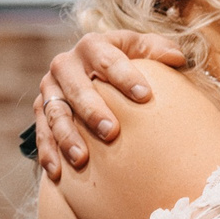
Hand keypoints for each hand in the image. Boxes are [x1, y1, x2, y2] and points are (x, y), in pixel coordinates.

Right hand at [35, 31, 192, 177]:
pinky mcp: (41, 111)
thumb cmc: (125, 63)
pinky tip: (58, 173)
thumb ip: (158, 50)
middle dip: (92, 110)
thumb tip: (178, 58)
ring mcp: (50, 89)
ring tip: (82, 159)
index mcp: (92, 46)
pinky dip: (48, 153)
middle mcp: (66, 65)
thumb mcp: (140, 50)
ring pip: (55, 113)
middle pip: (77, 87)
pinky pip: (42, 133)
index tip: (145, 96)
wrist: (89, 72)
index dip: (125, 76)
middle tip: (112, 132)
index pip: (107, 59)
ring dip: (67, 137)